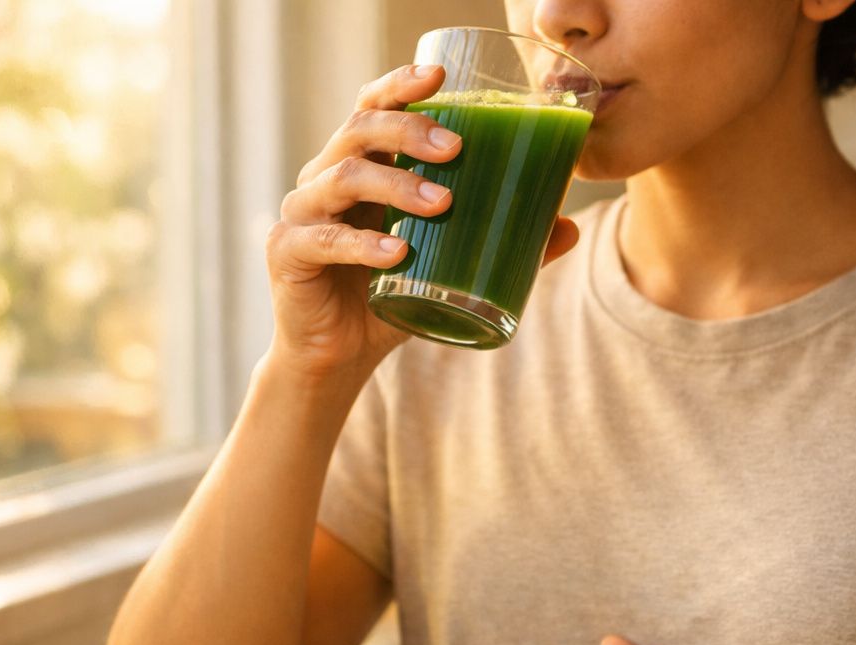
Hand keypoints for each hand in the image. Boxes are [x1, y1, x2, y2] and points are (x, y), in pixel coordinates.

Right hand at [264, 64, 579, 383]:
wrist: (339, 357)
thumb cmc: (391, 297)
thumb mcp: (448, 266)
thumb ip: (501, 244)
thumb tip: (568, 228)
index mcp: (359, 166)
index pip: (372, 107)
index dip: (400, 86)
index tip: (440, 77)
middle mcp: (324, 178)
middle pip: (358, 130)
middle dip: (410, 131)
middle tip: (458, 149)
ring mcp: (301, 213)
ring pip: (343, 177)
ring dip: (397, 186)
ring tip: (443, 203)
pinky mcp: (287, 253)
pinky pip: (324, 240)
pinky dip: (363, 246)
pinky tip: (399, 255)